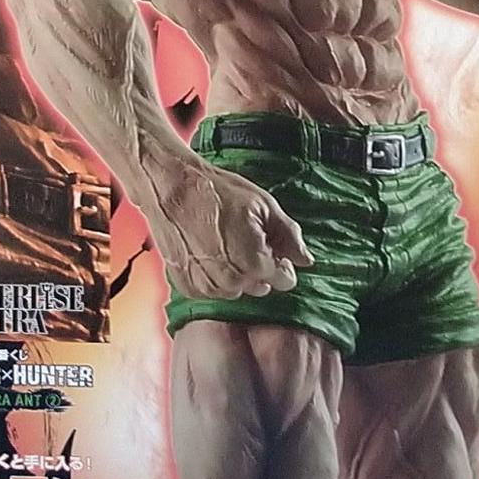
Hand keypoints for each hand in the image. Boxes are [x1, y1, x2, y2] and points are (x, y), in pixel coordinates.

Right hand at [148, 160, 313, 300]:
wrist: (171, 188)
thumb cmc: (217, 193)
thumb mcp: (264, 206)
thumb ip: (289, 236)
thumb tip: (307, 259)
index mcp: (255, 265)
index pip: (285, 280)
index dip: (281, 259)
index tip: (270, 242)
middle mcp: (231, 283)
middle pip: (260, 285)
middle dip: (258, 266)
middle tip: (244, 236)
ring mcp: (206, 287)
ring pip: (236, 289)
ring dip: (236, 271)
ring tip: (223, 240)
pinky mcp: (186, 286)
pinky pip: (212, 289)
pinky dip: (213, 274)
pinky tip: (207, 250)